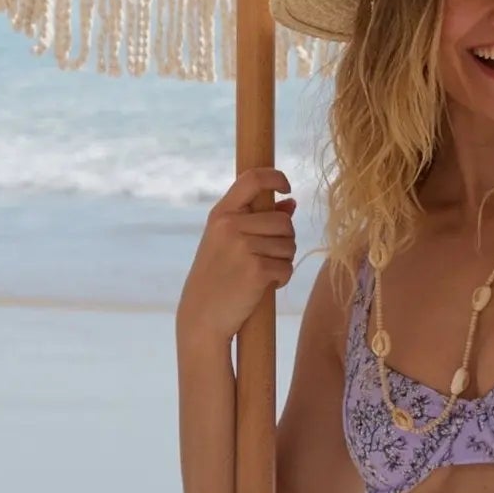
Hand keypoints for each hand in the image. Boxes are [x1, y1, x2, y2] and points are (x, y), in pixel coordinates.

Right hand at [177, 166, 295, 348]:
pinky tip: (264, 286)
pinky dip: (281, 279)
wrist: (202, 316)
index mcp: (221, 214)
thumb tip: (291, 203)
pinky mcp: (256, 270)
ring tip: (261, 273)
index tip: (286, 186)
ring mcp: (243, 247)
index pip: (252, 178)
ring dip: (283, 261)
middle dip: (285, 240)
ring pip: (289, 245)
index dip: (275, 177)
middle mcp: (230, 226)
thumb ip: (257, 219)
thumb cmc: (217, 277)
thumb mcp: (228, 242)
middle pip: (284, 221)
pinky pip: (287, 267)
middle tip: (268, 257)